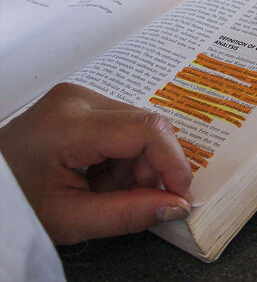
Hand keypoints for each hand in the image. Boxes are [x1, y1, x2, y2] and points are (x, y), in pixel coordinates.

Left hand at [0, 83, 193, 244]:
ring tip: (98, 189)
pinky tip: (95, 173)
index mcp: (70, 124)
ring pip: (138, 128)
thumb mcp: (69, 219)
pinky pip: (123, 125)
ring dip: (133, 164)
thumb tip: (176, 205)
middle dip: (149, 169)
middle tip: (130, 200)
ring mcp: (78, 97)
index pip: (147, 131)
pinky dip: (120, 155)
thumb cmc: (14, 203)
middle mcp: (78, 99)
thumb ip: (127, 213)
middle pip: (146, 128)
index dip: (173, 164)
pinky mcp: (80, 102)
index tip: (180, 195)